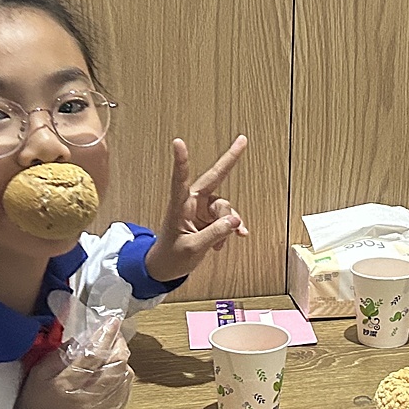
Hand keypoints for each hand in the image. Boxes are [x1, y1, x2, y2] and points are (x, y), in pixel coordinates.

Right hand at [14, 317, 132, 408]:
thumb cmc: (36, 400)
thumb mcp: (38, 373)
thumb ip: (61, 354)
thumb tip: (84, 336)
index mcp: (66, 386)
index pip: (93, 356)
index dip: (105, 336)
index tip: (112, 321)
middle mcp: (88, 399)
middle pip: (115, 366)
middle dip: (119, 345)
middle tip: (114, 334)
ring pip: (124, 377)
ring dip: (122, 359)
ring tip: (114, 350)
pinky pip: (125, 391)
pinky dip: (122, 376)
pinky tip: (114, 370)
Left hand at [142, 135, 248, 282]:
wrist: (165, 268)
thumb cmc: (171, 256)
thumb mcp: (193, 249)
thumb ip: (214, 234)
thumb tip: (235, 221)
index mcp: (179, 206)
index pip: (180, 179)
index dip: (181, 161)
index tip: (178, 142)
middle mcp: (191, 202)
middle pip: (214, 179)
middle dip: (229, 160)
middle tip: (242, 140)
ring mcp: (201, 209)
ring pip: (224, 206)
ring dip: (227, 224)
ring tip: (218, 243)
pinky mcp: (208, 218)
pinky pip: (227, 218)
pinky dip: (232, 228)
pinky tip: (238, 235)